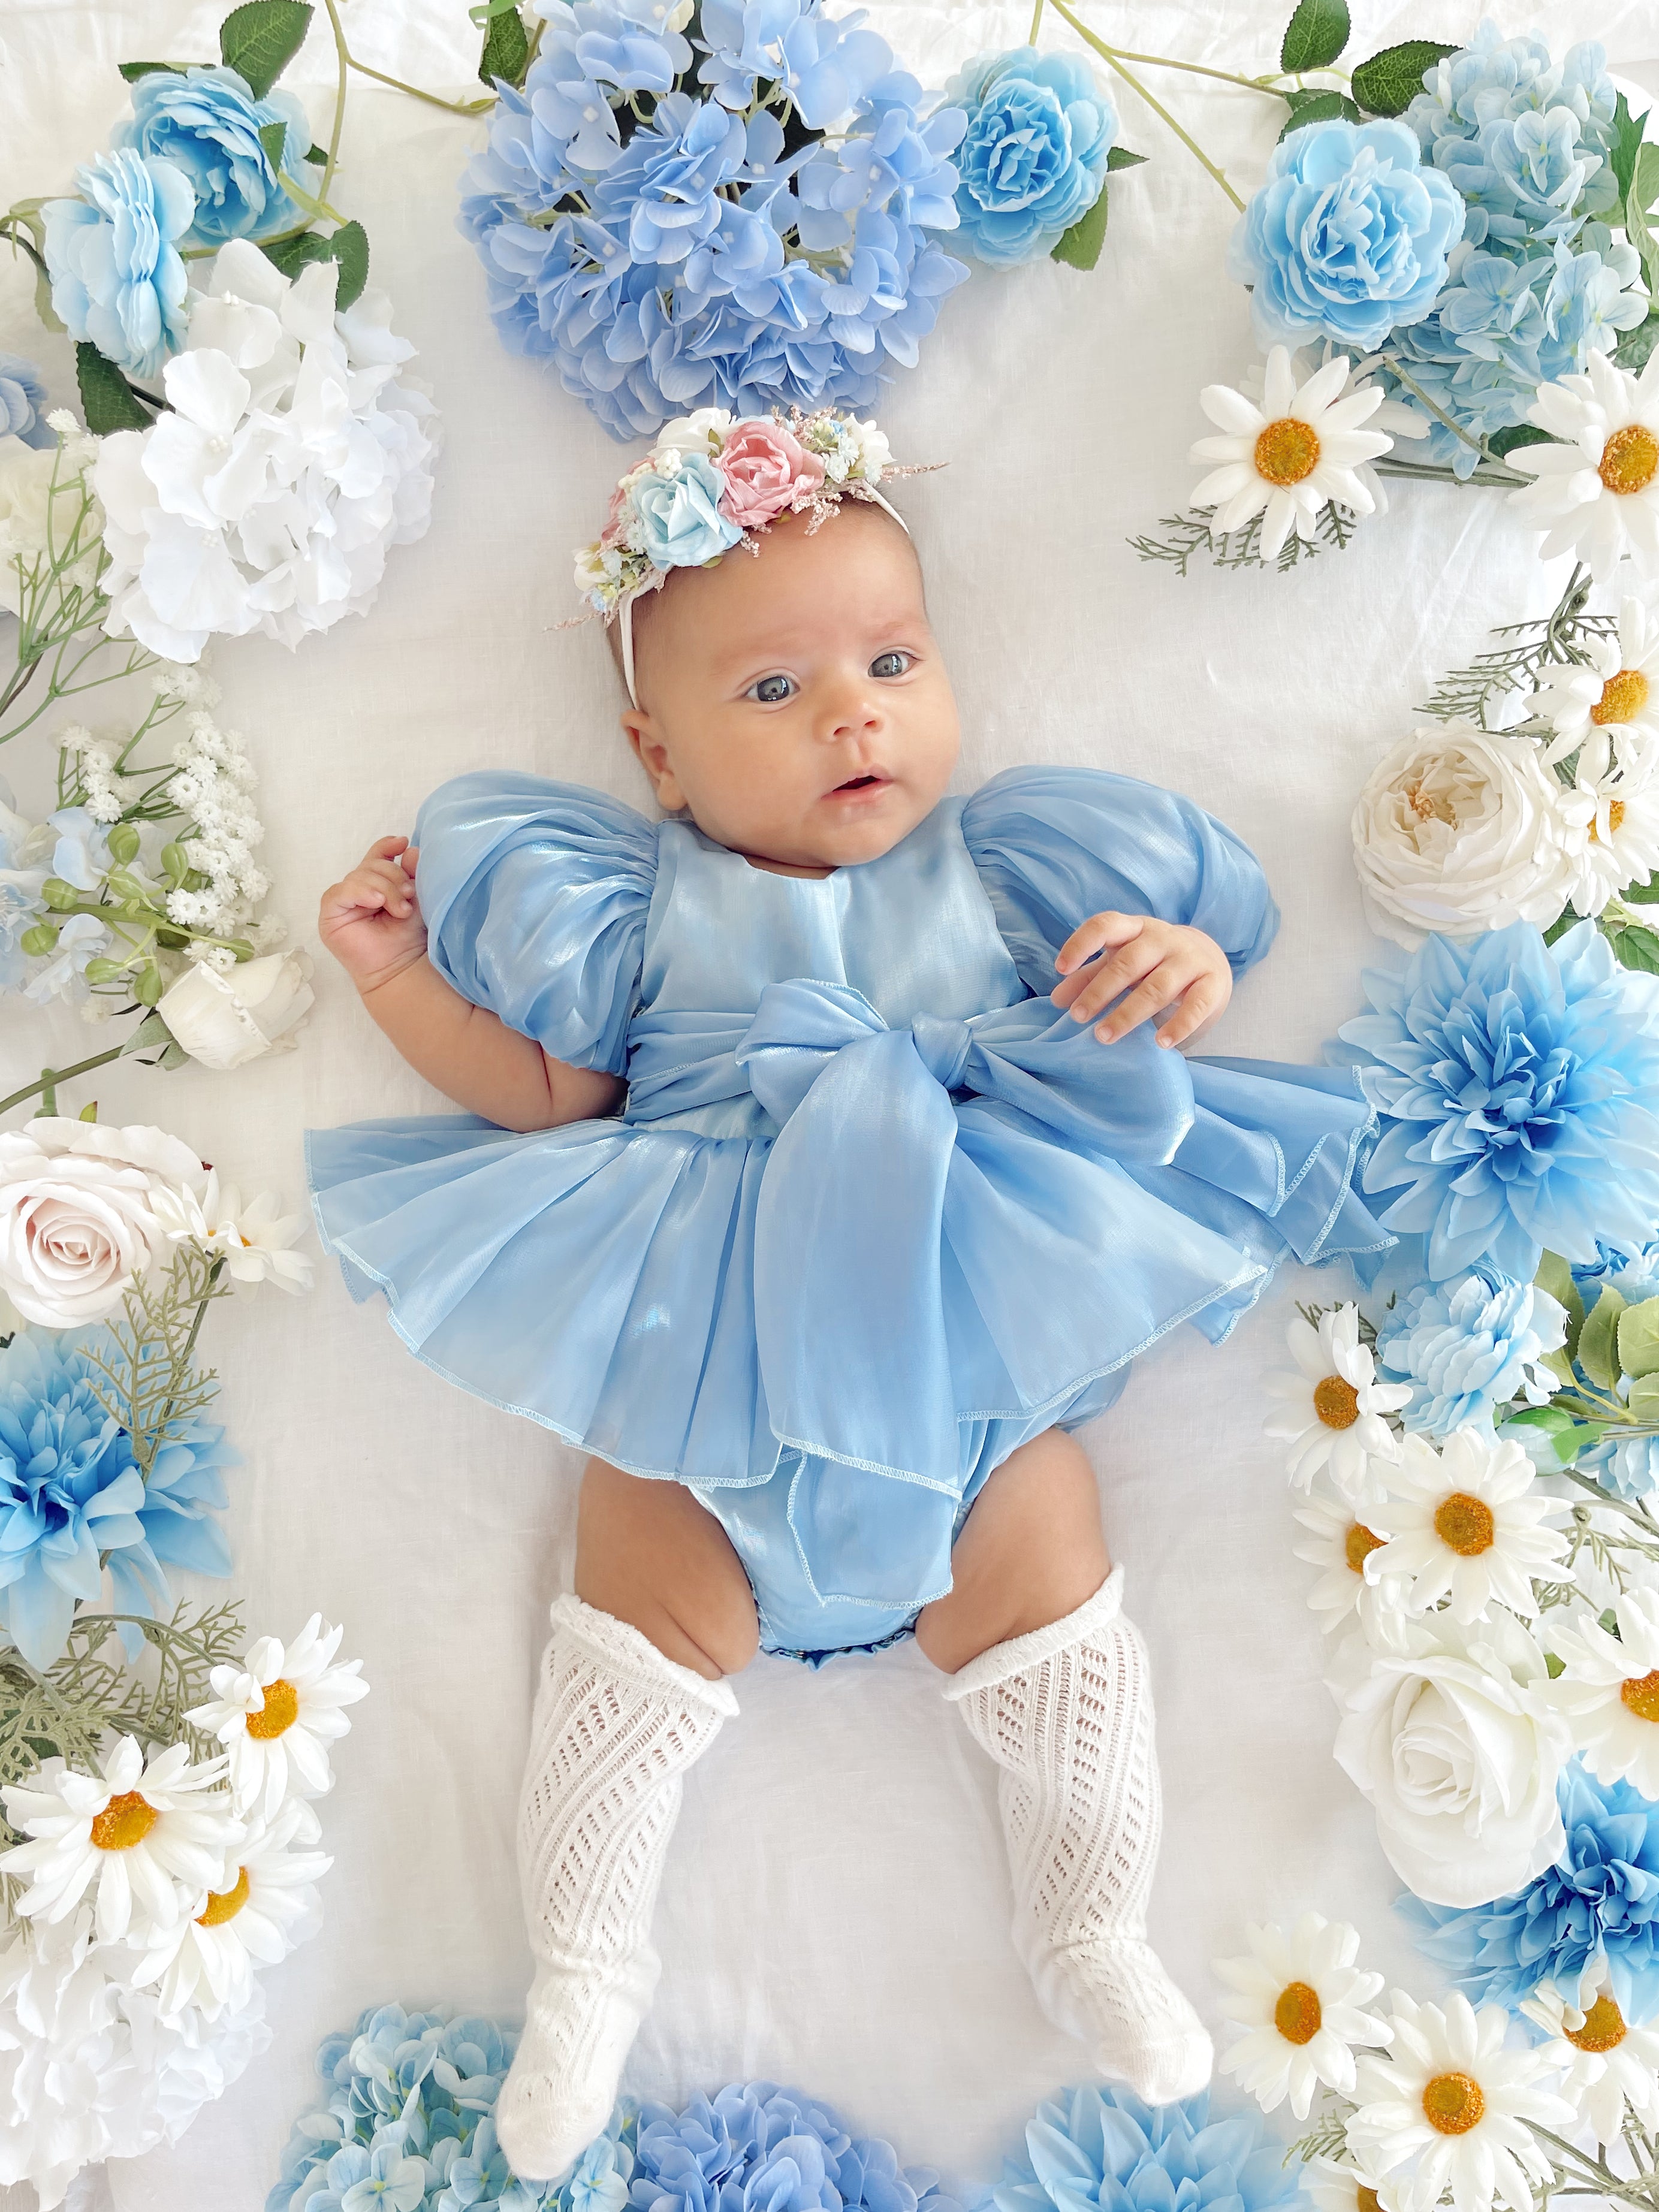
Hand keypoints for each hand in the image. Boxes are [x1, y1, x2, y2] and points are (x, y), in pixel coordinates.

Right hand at [318, 836, 426, 994]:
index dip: (386, 847)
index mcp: (376, 884)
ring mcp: (342, 902)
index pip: (376, 857)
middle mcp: (358, 890)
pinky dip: (361, 893)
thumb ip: (412, 873)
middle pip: (370, 865)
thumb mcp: (416, 898)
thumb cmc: (409, 936)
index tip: (403, 843)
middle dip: (393, 877)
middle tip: (409, 897)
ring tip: (400, 909)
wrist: (401, 967)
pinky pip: (340, 892)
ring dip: (384, 889)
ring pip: (358, 876)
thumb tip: (409, 849)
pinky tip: (377, 902)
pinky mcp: (330, 915)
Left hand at [1051, 911, 1232, 1047]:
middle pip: (1129, 962)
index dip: (1081, 943)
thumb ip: (1089, 976)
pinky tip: (1161, 1043)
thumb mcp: (1121, 962)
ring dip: (1128, 1013)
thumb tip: (1057, 999)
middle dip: (1100, 991)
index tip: (1060, 968)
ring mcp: (1190, 960)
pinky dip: (1179, 1025)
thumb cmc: (1153, 963)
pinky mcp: (1212, 983)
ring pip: (1158, 987)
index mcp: (1135, 928)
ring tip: (1104, 1036)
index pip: (1106, 925)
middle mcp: (1163, 939)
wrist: (1209, 961)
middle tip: (1078, 1017)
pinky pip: (1195, 1005)